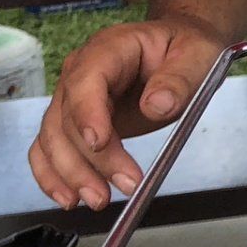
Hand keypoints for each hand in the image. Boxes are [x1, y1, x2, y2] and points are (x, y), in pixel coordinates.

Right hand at [29, 15, 226, 210]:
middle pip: (66, 118)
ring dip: (69, 174)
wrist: (178, 46)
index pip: (85, 81)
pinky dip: (53, 175)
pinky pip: (49, 149)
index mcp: (109, 49)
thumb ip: (179, 78)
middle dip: (88, 159)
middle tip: (120, 187)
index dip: (87, 113)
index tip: (100, 143)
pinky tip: (69, 198)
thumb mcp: (197, 53)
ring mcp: (73, 99)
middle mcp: (80, 73)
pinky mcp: (75, 123)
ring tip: (98, 200)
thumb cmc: (185, 46)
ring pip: (53, 139)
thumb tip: (158, 106)